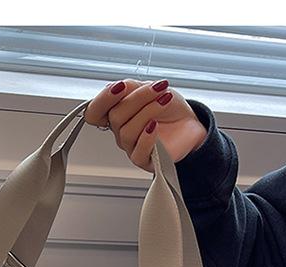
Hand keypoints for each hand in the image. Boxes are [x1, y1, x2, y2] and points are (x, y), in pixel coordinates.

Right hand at [85, 79, 206, 171]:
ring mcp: (131, 146)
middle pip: (115, 116)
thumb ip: (130, 88)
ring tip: (165, 101)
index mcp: (117, 113)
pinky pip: (138, 151)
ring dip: (148, 111)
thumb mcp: (150, 89)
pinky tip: (156, 125)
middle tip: (158, 89)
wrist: (190, 123)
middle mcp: (121, 131)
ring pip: (127, 131)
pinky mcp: (144, 160)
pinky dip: (147, 137)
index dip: (103, 100)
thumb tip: (116, 87)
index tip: (121, 87)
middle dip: (138, 98)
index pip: (95, 112)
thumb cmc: (170, 108)